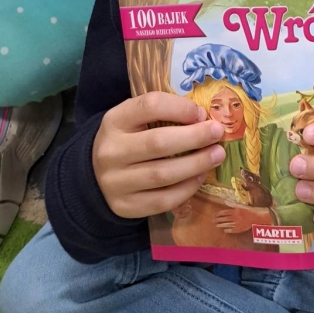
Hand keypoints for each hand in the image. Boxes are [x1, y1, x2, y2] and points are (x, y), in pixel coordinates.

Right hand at [93, 91, 225, 218]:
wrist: (96, 175)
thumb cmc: (128, 140)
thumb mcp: (135, 120)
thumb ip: (163, 114)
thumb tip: (204, 119)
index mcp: (115, 121)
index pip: (149, 106)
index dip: (180, 108)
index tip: (201, 113)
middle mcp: (111, 151)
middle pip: (158, 143)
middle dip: (194, 137)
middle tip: (218, 133)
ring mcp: (115, 182)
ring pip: (162, 174)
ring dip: (196, 164)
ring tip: (217, 155)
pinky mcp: (124, 206)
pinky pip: (162, 200)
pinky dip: (186, 188)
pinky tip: (200, 176)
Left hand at [215, 204, 269, 233]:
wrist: (257, 217)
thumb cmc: (249, 210)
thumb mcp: (241, 205)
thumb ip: (232, 204)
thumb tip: (225, 201)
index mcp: (236, 211)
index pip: (225, 212)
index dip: (219, 214)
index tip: (215, 215)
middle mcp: (236, 217)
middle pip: (225, 219)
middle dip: (218, 220)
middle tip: (213, 221)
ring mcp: (238, 223)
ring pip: (228, 225)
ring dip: (222, 225)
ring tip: (217, 225)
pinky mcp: (241, 229)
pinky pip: (233, 230)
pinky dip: (229, 230)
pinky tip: (225, 230)